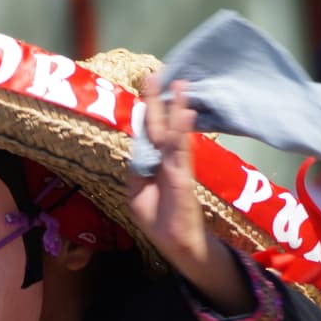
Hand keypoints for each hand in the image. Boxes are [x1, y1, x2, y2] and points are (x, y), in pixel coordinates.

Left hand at [127, 76, 207, 267]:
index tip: (147, 87)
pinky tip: (185, 114)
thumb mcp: (137, 194)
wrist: (178, 246)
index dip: (147, 111)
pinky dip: (183, 133)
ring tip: (179, 85)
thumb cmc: (160, 221)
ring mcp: (177, 168)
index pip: (150, 132)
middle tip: (156, 74)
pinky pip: (182, 153)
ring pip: (175, 134)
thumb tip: (136, 150)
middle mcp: (167, 161)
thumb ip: (136, 171)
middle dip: (158, 101)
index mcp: (154, 164)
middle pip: (160, 126)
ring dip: (176, 109)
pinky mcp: (184, 179)